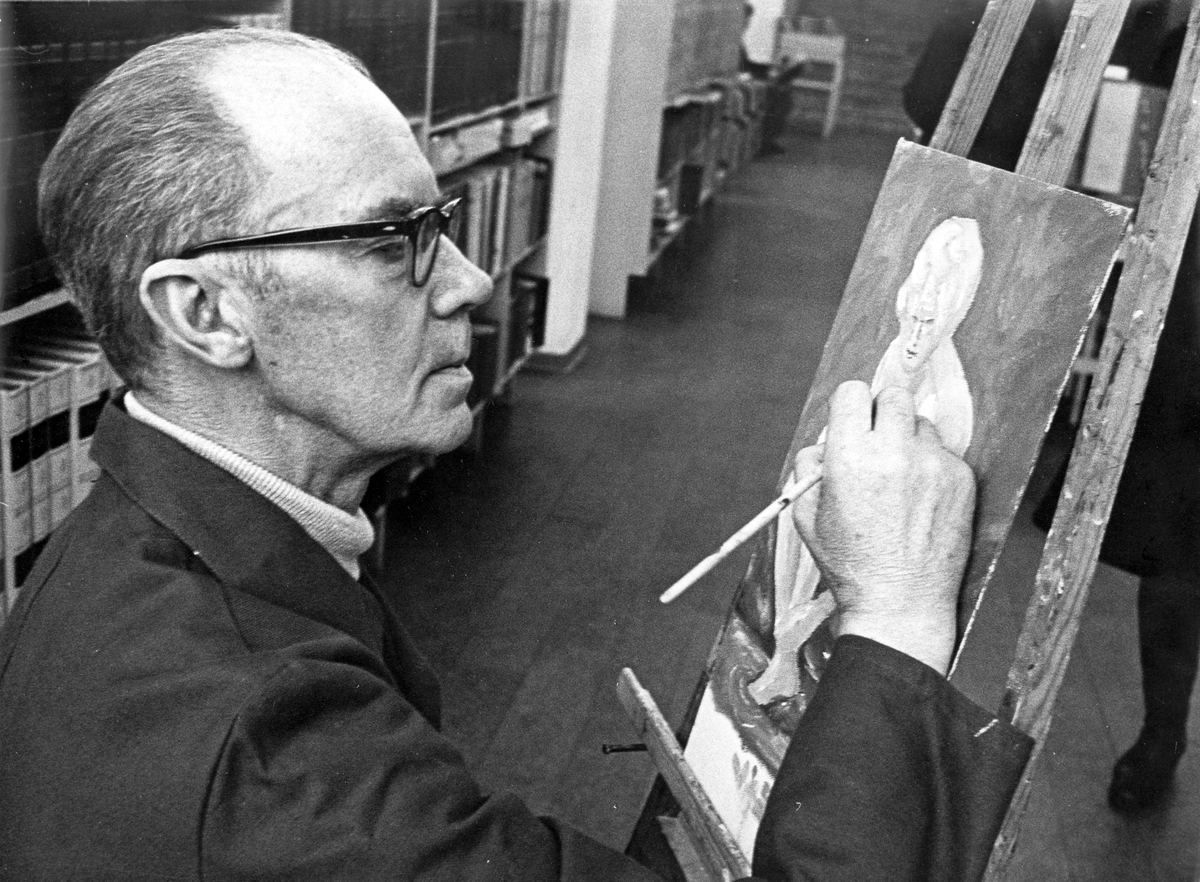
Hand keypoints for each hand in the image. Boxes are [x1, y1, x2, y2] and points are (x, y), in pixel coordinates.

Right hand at [789, 381, 975, 673]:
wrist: (900, 604)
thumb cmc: (849, 563)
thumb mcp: (806, 515)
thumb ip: (809, 468)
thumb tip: (826, 441)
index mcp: (850, 457)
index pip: (853, 392)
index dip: (849, 407)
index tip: (852, 422)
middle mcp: (894, 452)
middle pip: (893, 395)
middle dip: (881, 412)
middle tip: (877, 441)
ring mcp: (934, 464)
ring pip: (921, 423)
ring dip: (908, 439)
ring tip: (900, 478)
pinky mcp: (962, 479)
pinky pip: (944, 453)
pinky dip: (931, 466)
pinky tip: (920, 499)